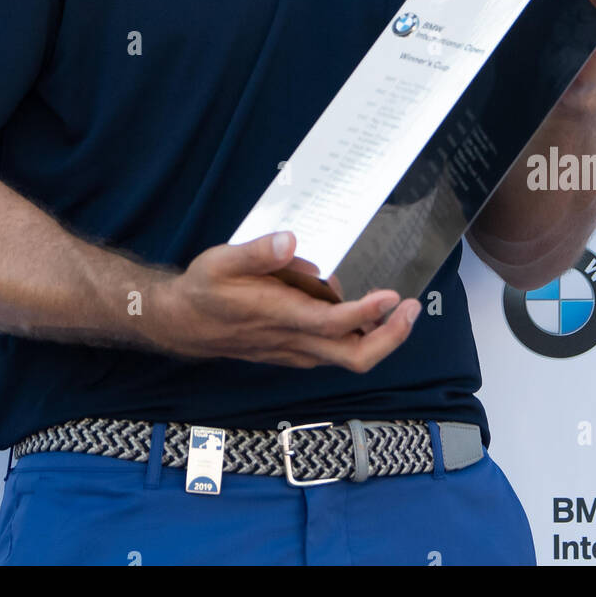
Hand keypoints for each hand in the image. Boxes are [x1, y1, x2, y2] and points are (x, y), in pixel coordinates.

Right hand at [149, 231, 420, 370]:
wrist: (183, 323)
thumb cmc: (204, 290)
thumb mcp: (222, 260)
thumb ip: (258, 252)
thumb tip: (291, 240)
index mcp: (279, 317)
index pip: (333, 324)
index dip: (367, 314)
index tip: (392, 296)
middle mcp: (293, 340)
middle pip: (353, 355)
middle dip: (389, 337)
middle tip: (412, 309)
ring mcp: (295, 351)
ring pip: (346, 356)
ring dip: (378, 337)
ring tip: (397, 307)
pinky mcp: (294, 351)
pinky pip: (334, 352)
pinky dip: (357, 337)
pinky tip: (362, 313)